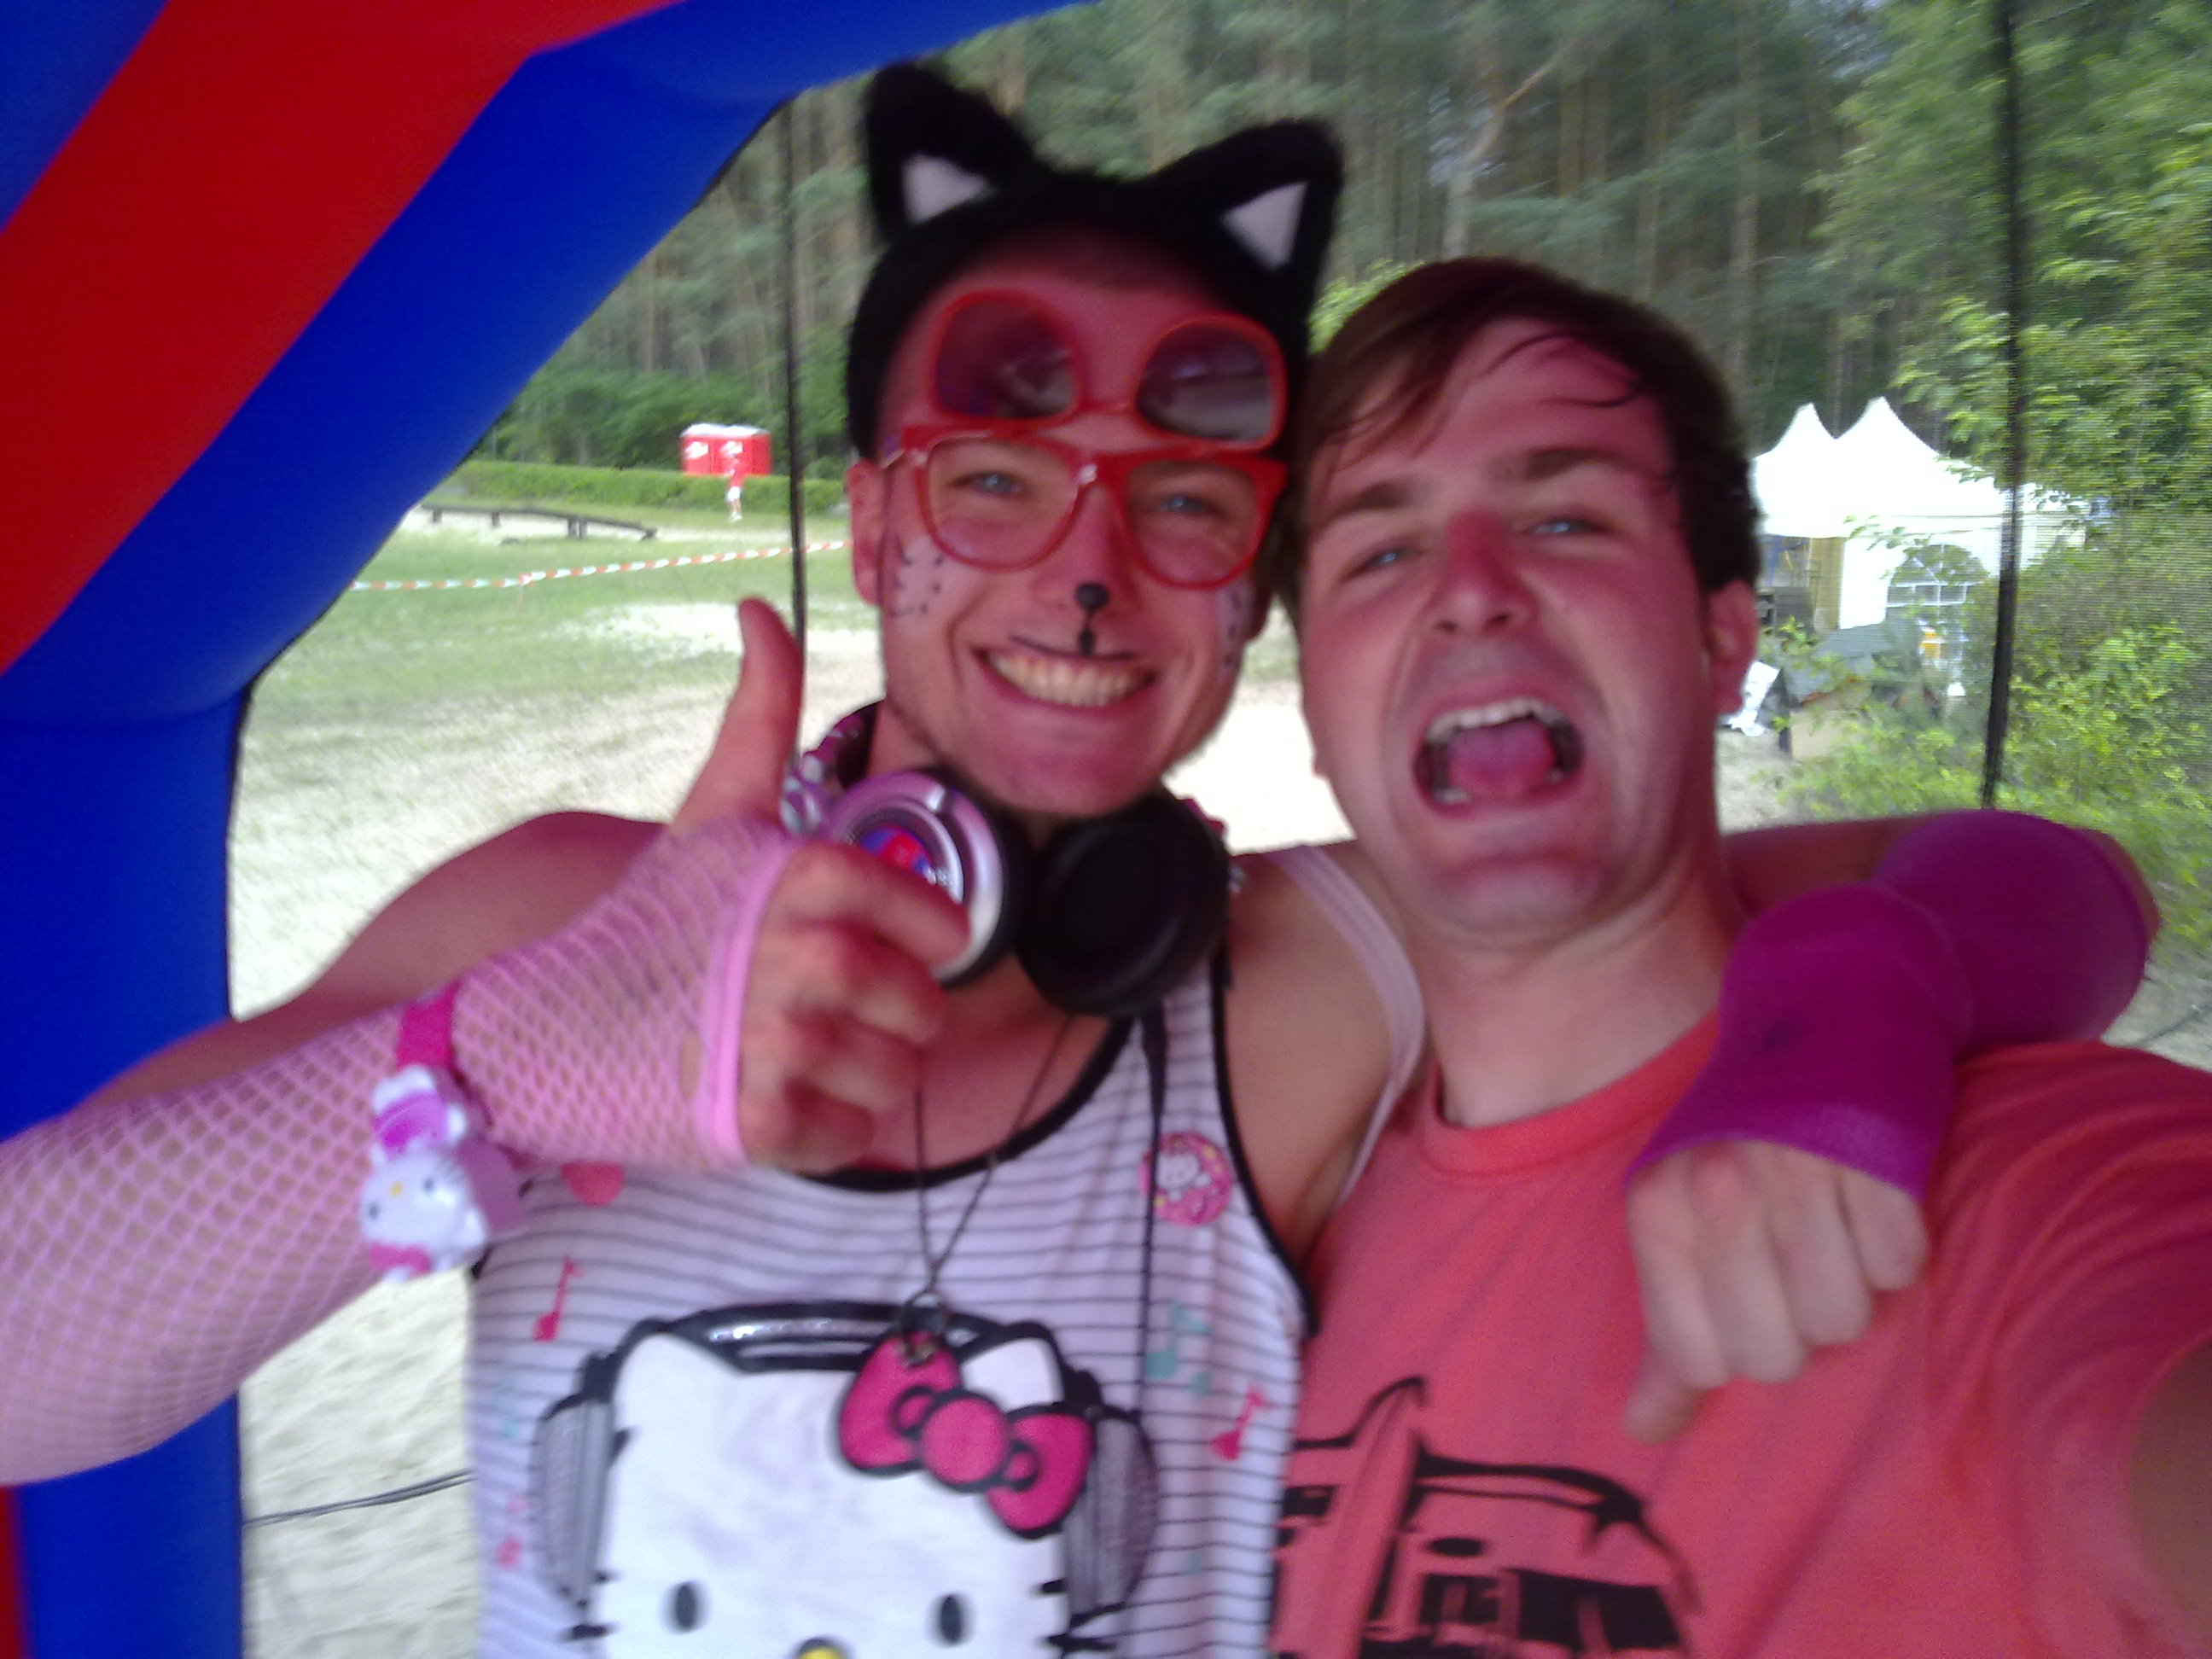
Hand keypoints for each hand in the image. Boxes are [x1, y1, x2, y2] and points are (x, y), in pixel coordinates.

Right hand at [680, 600, 968, 1172]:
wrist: (541, 1029)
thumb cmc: (646, 920)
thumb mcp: (713, 810)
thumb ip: (760, 715)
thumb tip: (761, 607)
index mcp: (811, 874)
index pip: (943, 928)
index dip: (912, 945)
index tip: (858, 947)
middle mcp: (806, 955)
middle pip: (925, 1011)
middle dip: (883, 1019)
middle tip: (812, 1009)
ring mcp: (782, 1042)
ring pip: (898, 1080)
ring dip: (857, 1079)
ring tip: (793, 1055)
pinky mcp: (760, 1124)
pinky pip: (854, 1141)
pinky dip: (824, 1132)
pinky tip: (771, 1099)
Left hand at [1621, 1140, 1927, 1442]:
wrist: (1819, 1015)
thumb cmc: (1740, 1136)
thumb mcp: (1678, 1217)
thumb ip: (1668, 1332)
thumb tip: (1644, 1433)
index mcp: (1660, 1210)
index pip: (1702, 1360)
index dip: (1737, 1348)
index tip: (1746, 1299)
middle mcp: (1719, 1193)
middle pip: (1778, 1353)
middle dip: (1797, 1327)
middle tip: (1796, 1265)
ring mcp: (1797, 1175)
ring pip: (1844, 1319)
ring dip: (1850, 1291)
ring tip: (1833, 1234)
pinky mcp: (1876, 1160)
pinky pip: (1901, 1268)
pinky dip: (1895, 1250)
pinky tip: (1871, 1204)